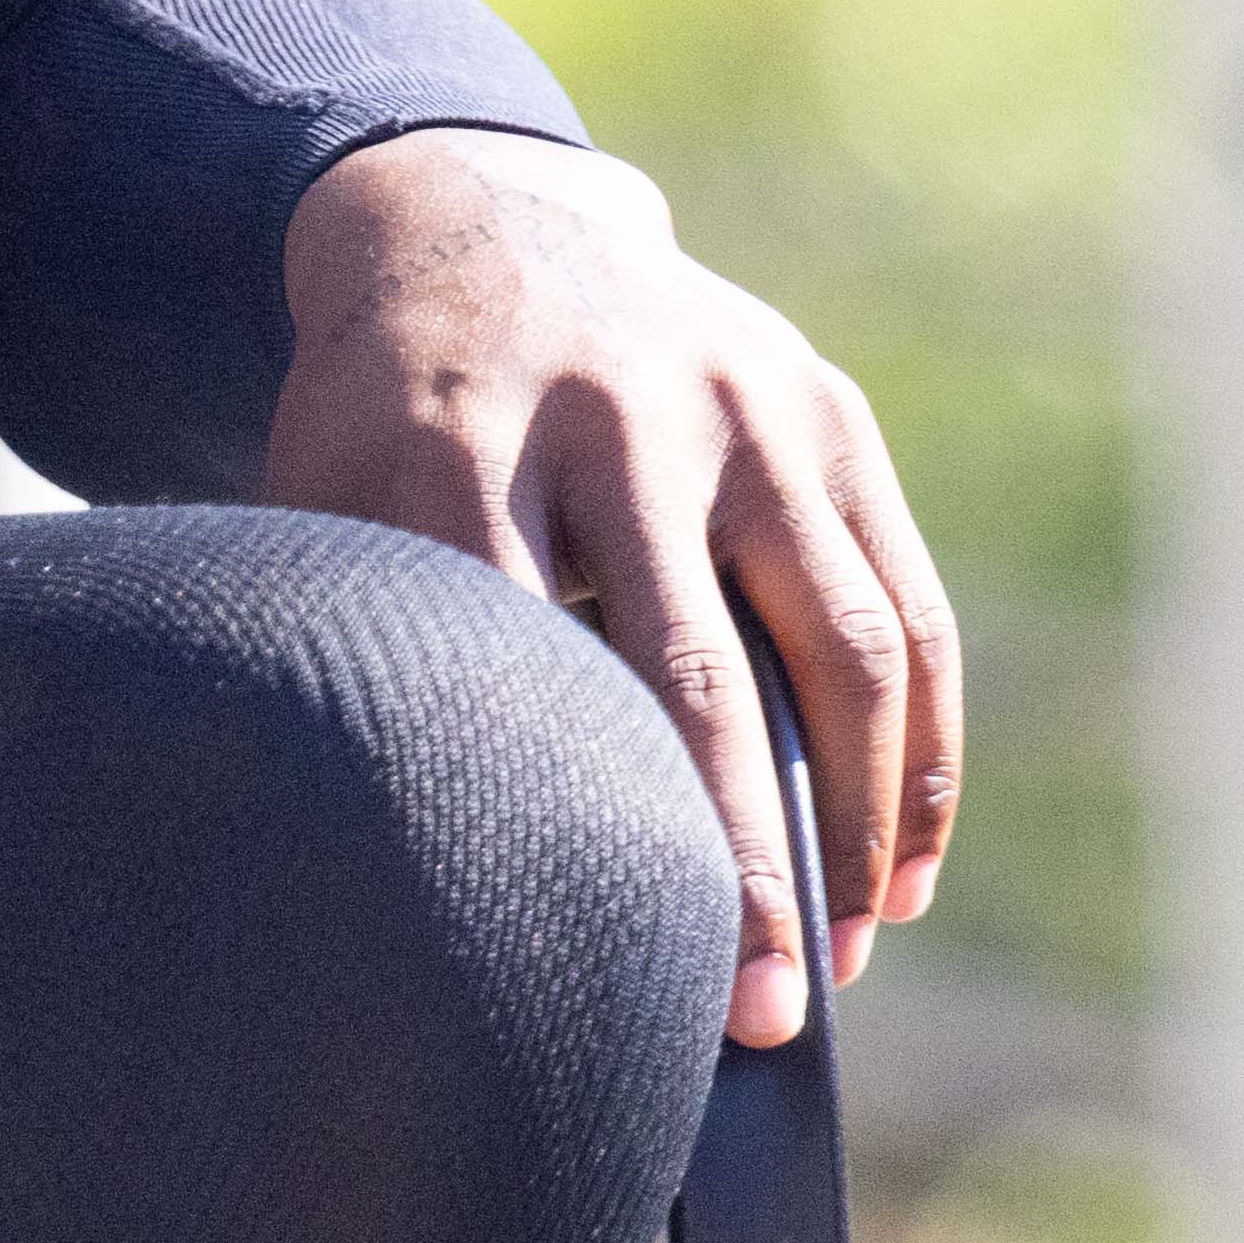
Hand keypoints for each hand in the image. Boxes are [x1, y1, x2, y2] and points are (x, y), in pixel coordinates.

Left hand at [263, 135, 956, 1050]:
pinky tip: (902, 874)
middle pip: (695, 675)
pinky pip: (909, 609)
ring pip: (841, 648)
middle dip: (734, 860)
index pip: (524, 666)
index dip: (573, 821)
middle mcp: (615, 420)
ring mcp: (743, 410)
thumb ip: (358, 649)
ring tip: (841, 960)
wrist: (478, 223)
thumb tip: (359, 874)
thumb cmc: (385, 422)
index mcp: (455, 447)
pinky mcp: (830, 414)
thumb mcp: (324, 505)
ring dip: (856, 826)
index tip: (602, 961)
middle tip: (761, 1019)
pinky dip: (920, 755)